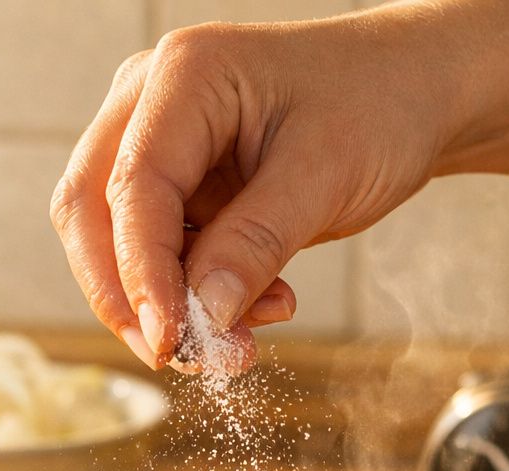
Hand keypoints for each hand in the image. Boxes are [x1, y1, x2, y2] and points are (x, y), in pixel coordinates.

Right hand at [50, 7, 469, 369]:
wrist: (417, 91)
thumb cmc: (379, 104)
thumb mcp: (326, 174)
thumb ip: (257, 243)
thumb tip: (203, 316)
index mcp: (184, 75)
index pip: (132, 185)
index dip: (140, 272)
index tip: (167, 340)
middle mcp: (152, 102)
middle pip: (91, 211)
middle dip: (127, 295)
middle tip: (175, 357)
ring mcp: (162, 143)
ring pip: (122, 242)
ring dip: (173, 303)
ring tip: (245, 339)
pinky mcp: (183, 186)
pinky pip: (168, 254)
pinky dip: (201, 294)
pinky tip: (265, 303)